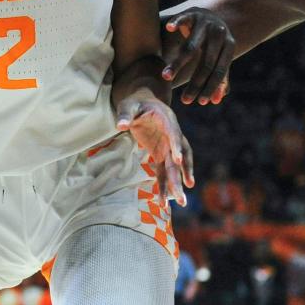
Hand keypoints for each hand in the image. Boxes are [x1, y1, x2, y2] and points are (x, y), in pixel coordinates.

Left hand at [115, 91, 194, 205]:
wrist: (142, 103)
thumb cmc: (135, 103)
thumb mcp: (128, 105)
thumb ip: (125, 114)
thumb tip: (120, 125)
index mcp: (167, 119)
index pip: (174, 133)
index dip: (176, 145)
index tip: (176, 159)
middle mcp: (172, 135)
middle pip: (179, 156)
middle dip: (181, 174)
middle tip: (184, 190)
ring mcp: (168, 146)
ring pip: (175, 167)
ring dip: (177, 183)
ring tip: (182, 202)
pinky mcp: (161, 154)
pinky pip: (164, 171)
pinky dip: (164, 185)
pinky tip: (164, 202)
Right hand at [160, 8, 234, 104]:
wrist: (210, 14)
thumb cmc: (214, 43)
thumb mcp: (220, 59)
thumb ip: (220, 79)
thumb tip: (215, 101)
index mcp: (229, 45)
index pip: (219, 70)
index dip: (211, 87)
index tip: (199, 102)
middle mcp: (219, 33)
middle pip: (206, 63)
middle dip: (195, 83)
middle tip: (184, 101)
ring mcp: (204, 22)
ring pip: (191, 47)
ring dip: (177, 64)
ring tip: (166, 78)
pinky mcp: (191, 12)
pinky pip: (182, 19)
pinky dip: (176, 23)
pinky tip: (169, 28)